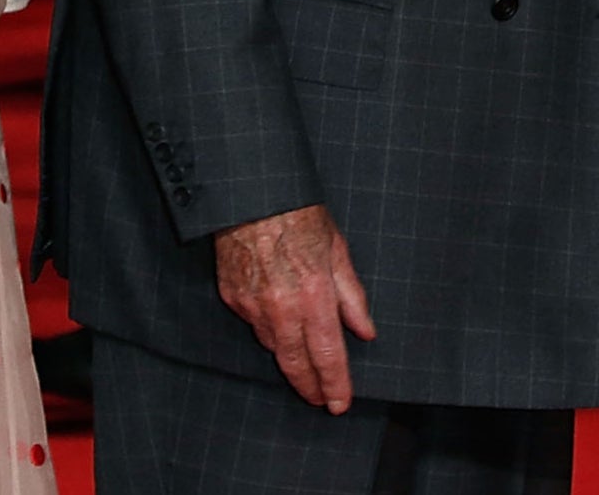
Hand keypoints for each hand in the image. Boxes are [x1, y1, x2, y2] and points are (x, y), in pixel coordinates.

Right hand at [214, 205, 376, 412]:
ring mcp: (253, 305)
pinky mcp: (233, 298)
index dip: (335, 384)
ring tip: (303, 361)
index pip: (328, 354)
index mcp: (314, 295)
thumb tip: (365, 331)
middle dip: (310, 387)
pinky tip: (278, 320)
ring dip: (291, 356)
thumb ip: (352, 296)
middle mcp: (282, 307)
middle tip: (320, 400)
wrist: (252, 194)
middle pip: (297, 364)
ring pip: (274, 347)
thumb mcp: (337, 250)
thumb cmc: (299, 215)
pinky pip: (254, 325)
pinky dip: (269, 328)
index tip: (340, 404)